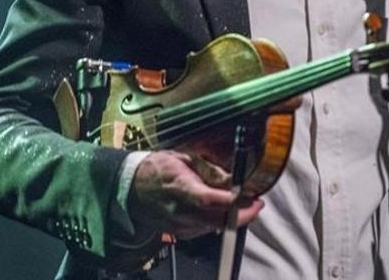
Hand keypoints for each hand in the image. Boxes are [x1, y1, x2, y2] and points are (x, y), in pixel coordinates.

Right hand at [127, 150, 263, 238]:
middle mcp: (178, 209)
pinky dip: (218, 221)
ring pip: (213, 227)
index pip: (207, 199)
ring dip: (232, 218)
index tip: (251, 197)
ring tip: (243, 203)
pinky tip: (222, 209)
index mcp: (178, 185)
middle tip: (257, 204)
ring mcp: (178, 224)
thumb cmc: (158, 168)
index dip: (231, 201)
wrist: (131, 187)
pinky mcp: (180, 232)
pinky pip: (205, 229)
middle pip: (216, 219)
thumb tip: (234, 177)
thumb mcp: (184, 157)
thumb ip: (210, 169)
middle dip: (241, 215)